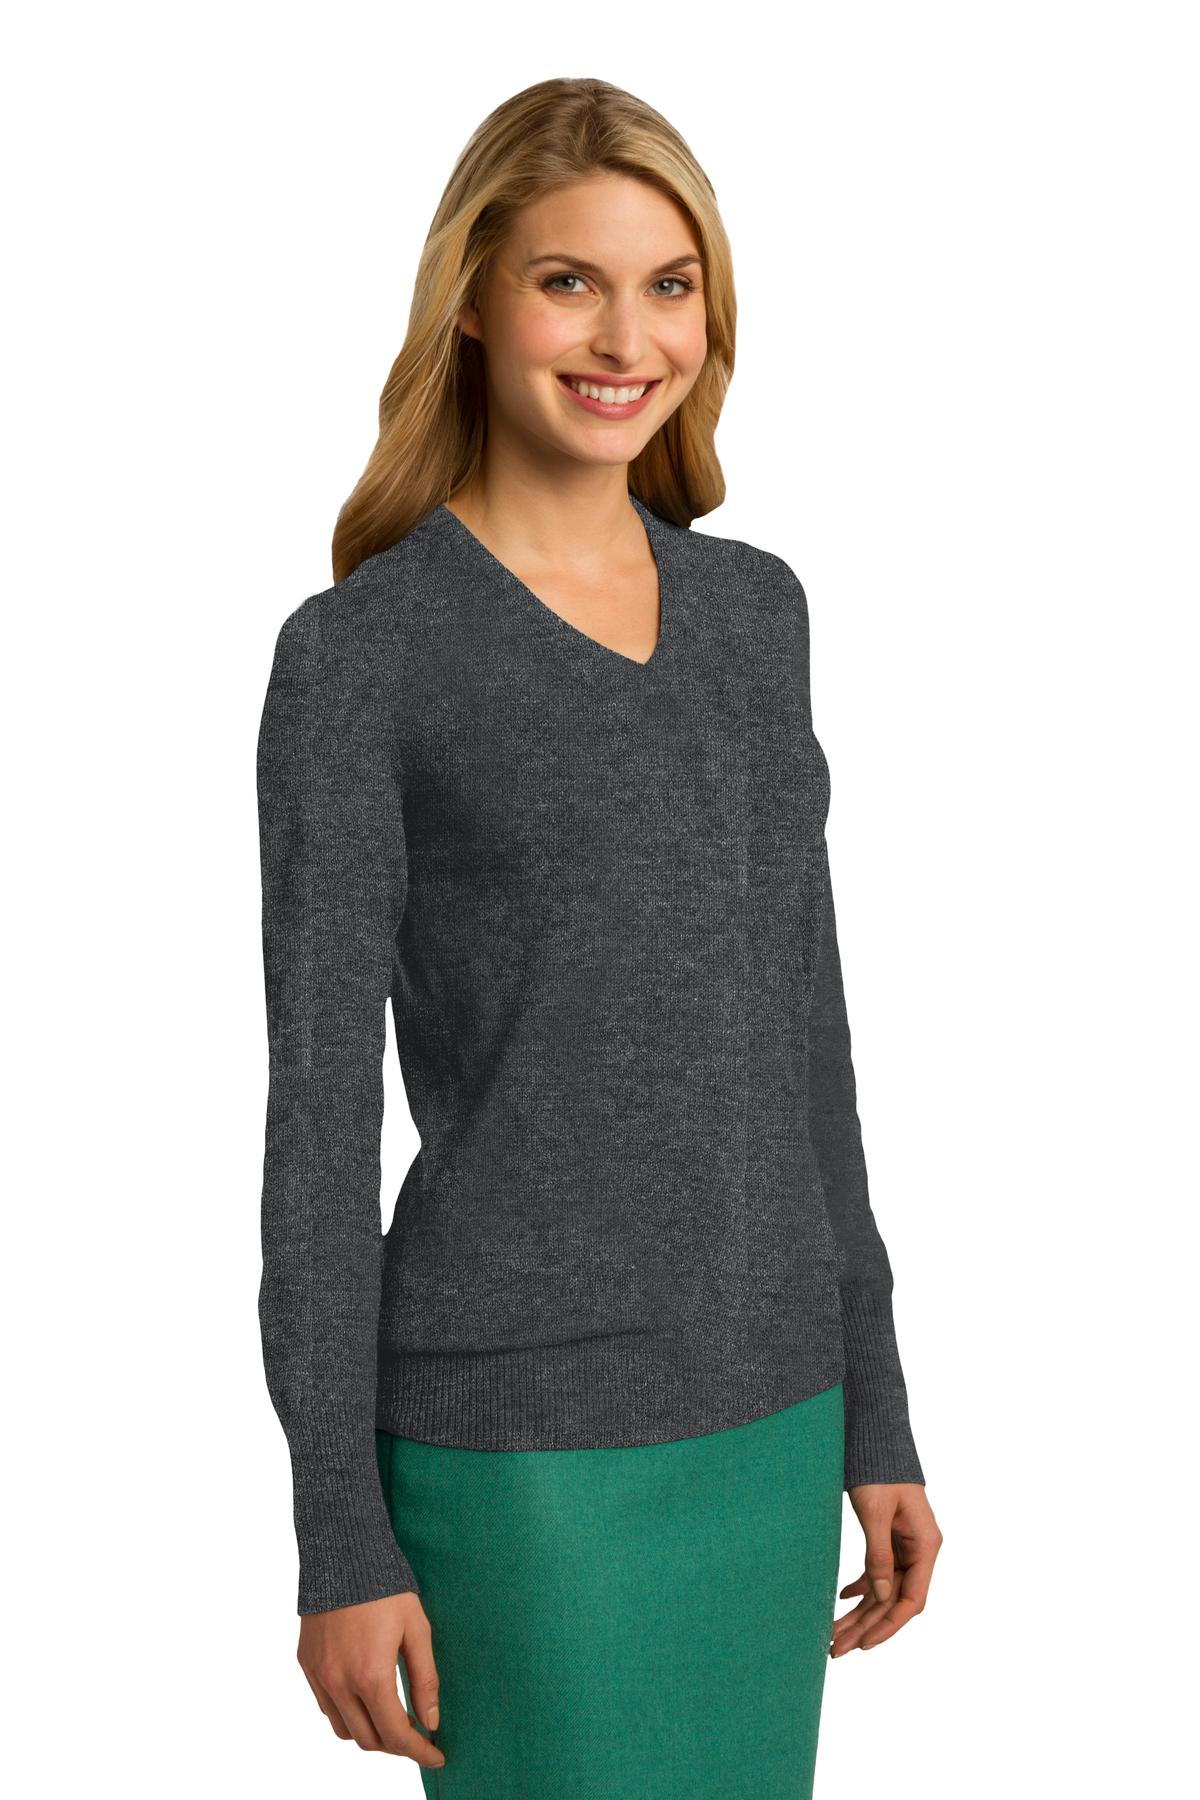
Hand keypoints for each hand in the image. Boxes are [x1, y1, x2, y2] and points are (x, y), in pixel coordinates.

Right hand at [297, 1591, 445, 1769]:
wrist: (342, 1552)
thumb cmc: (385, 1587)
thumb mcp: (417, 1628)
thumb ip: (425, 1678)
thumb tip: (431, 1721)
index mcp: (371, 1676)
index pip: (396, 1734)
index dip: (419, 1751)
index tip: (437, 1756)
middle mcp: (339, 1683)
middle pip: (368, 1740)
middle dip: (396, 1745)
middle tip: (418, 1735)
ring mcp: (319, 1676)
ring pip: (344, 1730)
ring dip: (369, 1732)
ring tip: (391, 1717)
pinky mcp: (306, 1665)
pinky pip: (326, 1707)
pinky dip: (347, 1713)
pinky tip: (364, 1697)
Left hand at [830, 1482, 941, 1656]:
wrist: (876, 1439)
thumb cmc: (879, 1470)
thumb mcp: (875, 1512)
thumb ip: (879, 1555)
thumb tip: (880, 1597)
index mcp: (926, 1545)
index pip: (912, 1600)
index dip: (888, 1625)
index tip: (863, 1644)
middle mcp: (920, 1550)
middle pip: (894, 1601)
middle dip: (866, 1626)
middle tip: (836, 1649)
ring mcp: (906, 1546)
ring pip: (884, 1590)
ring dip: (860, 1612)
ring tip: (832, 1634)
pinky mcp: (891, 1538)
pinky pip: (878, 1572)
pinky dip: (861, 1587)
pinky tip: (842, 1598)